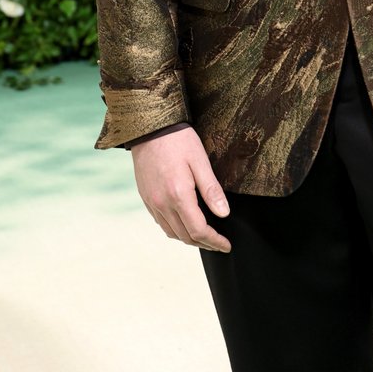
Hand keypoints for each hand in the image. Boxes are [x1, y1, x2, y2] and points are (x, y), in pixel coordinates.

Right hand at [131, 127, 230, 252]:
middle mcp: (162, 203)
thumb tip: (224, 214)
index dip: (214, 241)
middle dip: (204, 244)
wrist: (150, 127)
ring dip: (189, 239)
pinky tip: (184, 223)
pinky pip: (161, 222)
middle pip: (185, 236)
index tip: (226, 245)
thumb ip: (211, 190)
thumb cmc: (178, 140)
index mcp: (178, 195)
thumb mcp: (200, 161)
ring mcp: (152, 202)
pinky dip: (175, 229)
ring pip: (172, 232)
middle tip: (219, 244)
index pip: (198, 230)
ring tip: (205, 236)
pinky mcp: (146, 197)